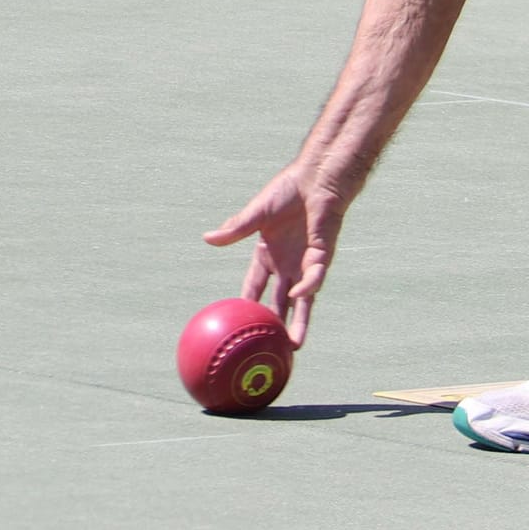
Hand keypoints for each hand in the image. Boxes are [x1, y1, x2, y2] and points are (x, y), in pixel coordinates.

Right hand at [204, 164, 353, 347]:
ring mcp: (304, 262)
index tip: (236, 329)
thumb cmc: (287, 191)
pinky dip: (307, 287)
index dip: (247, 306)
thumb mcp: (256, 213)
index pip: (254, 287)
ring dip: (298, 322)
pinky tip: (298, 296)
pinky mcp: (322, 255)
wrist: (315, 178)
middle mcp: (286, 263)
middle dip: (272, 325)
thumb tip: (207, 238)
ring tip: (293, 346)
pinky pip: (314, 277)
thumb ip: (234, 229)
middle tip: (265, 351)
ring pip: (301, 300)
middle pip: (277, 302)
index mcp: (267, 254)